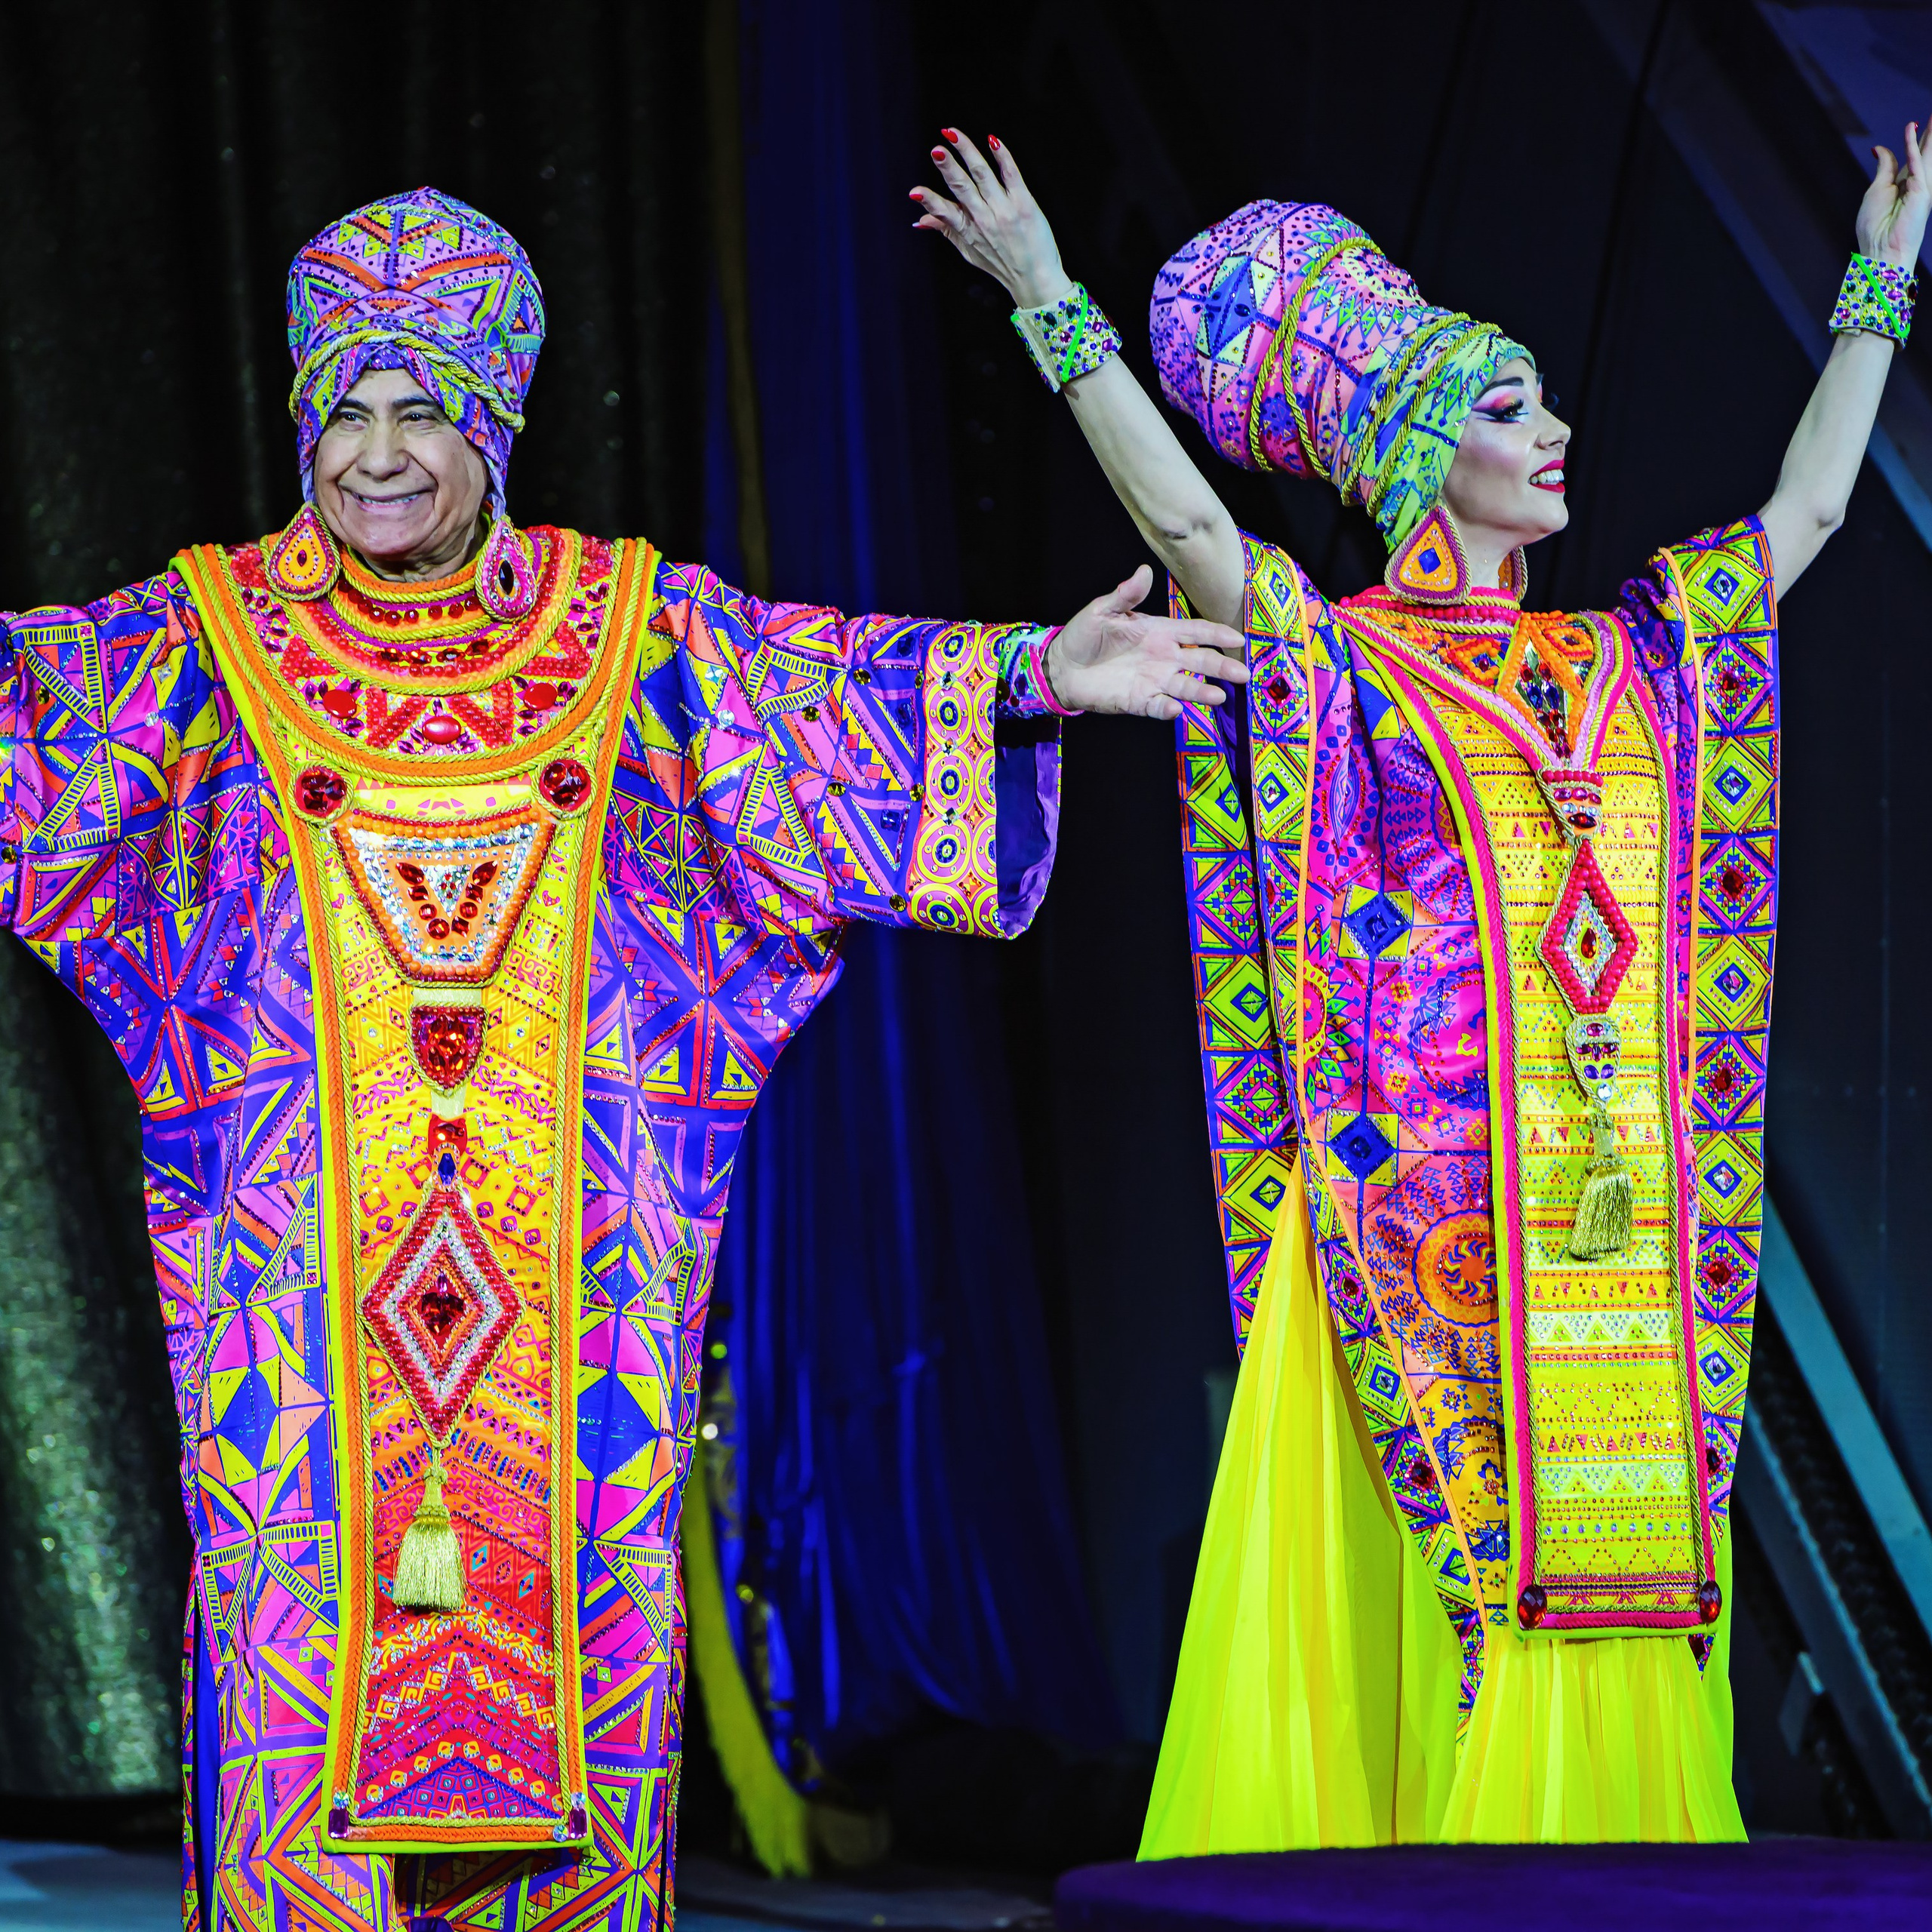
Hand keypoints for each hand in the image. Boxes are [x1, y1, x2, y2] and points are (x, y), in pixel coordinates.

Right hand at [912, 128, 1071, 310]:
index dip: (930, 202)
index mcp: (968, 230)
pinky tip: (992, 140)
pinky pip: (1011, 174)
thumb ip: (946, 231)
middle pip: (962, 187)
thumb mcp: (969, 252)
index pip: (945, 212)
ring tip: (953, 134)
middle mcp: (984, 219)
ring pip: (982, 174)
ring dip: (967, 151)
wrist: (1036, 278)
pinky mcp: (1024, 203)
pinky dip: (1001, 156)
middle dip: (948, 167)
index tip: (915, 192)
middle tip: (937, 150)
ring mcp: (1004, 210)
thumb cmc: (1002, 265)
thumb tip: (920, 220)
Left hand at [1048, 565, 1247, 719]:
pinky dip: (1168, 709)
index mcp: (1159, 632)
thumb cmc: (1083, 635)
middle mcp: (1163, 657)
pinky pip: (1158, 707)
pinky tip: (1176, 710)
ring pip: (1186, 687)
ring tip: (1219, 696)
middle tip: (1244, 674)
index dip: (1217, 634)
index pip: (1196, 632)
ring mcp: (1153, 681)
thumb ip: (1125, 595)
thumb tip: (1144, 571)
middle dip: (1222, 667)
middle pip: (1201, 662)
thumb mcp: (1102, 610)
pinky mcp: (1139, 701)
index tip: (1238, 638)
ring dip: (1202, 692)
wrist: (1062, 666)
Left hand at [1857, 116, 1931, 267]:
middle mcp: (1915, 185)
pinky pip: (1915, 163)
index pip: (1911, 159)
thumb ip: (1884, 167)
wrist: (1880, 250)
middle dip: (1930, 134)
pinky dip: (1911, 146)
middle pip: (1923, 153)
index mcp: (1903, 186)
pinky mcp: (1921, 191)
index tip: (1914, 125)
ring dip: (1930, 135)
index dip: (1913, 141)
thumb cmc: (1874, 226)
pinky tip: (1910, 129)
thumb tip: (1880, 148)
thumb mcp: (1876, 190)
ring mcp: (1921, 187)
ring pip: (1926, 155)